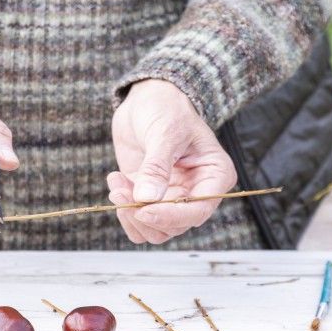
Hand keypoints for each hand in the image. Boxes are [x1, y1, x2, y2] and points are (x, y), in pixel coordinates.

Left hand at [108, 79, 236, 243]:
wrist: (147, 100)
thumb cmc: (166, 108)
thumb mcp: (164, 132)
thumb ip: (157, 167)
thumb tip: (147, 199)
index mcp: (215, 176)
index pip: (197, 210)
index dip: (169, 216)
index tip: (142, 211)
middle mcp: (197, 192)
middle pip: (174, 226)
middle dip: (144, 214)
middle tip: (120, 192)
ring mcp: (173, 198)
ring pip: (155, 230)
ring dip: (130, 214)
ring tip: (116, 185)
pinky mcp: (151, 198)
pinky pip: (138, 221)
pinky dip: (123, 210)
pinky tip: (116, 183)